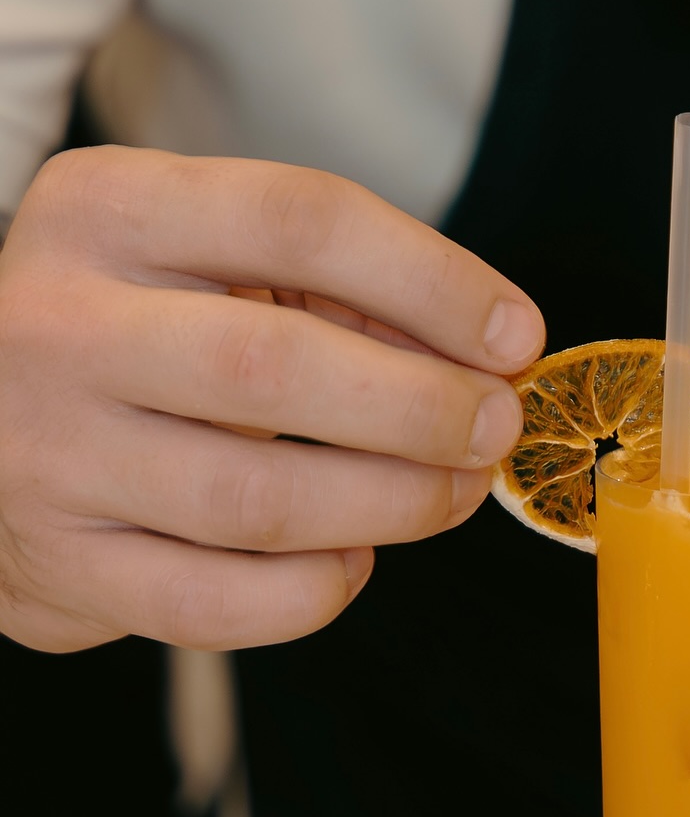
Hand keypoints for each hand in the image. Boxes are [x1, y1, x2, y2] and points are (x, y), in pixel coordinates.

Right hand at [0, 147, 544, 652]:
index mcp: (110, 210)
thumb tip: (493, 354)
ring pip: (256, 501)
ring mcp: (48, 453)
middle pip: (276, 366)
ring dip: (394, 503)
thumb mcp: (217, 262)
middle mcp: (59, 324)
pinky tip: (354, 558)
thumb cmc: (140, 326)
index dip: (435, 282)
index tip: (515, 334)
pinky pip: (215, 607)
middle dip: (424, 407)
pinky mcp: (61, 565)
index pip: (301, 220)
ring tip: (454, 491)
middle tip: (494, 426)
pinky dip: (316, 592)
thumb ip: (348, 293)